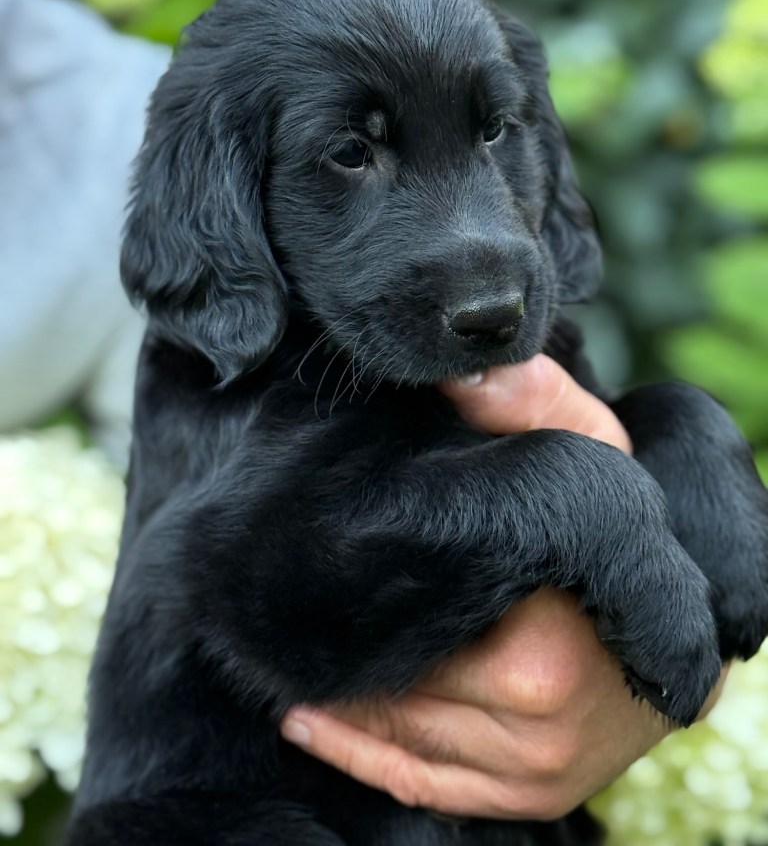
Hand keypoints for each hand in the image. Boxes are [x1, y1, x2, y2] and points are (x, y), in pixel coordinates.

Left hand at [281, 356, 726, 819]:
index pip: (413, 634)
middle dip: (350, 654)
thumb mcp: (590, 449)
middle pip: (401, 690)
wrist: (681, 613)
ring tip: (293, 662)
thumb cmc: (625, 524)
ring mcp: (538, 769)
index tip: (307, 561)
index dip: (357, 605)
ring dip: (343, 705)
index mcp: (544, 649)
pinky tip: (310, 721)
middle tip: (289, 615)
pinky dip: (361, 758)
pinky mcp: (534, 794)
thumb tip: (462, 366)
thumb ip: (531, 402)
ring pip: (403, 742)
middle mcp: (541, 724)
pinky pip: (424, 786)